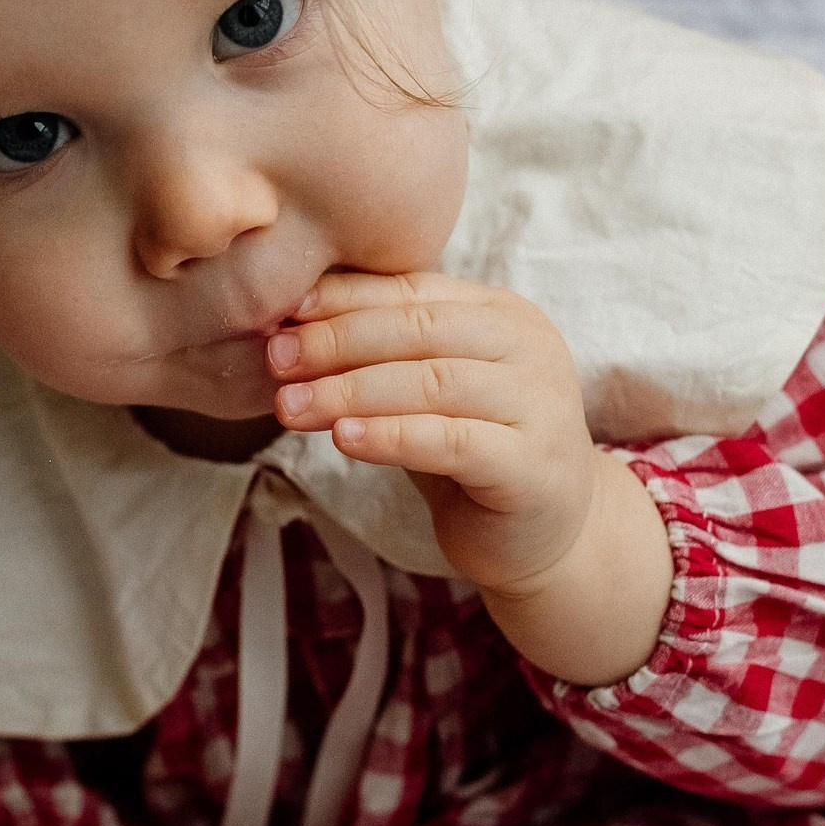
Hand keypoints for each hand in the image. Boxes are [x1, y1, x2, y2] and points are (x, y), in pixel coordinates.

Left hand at [269, 273, 674, 685]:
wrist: (547, 534)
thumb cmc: (474, 451)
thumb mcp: (427, 392)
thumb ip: (384, 354)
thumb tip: (291, 326)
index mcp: (504, 314)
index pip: (414, 291)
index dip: (345, 299)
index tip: (283, 313)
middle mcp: (530, 348)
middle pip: (419, 329)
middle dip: (337, 342)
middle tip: (276, 359)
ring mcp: (540, 404)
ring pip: (431, 382)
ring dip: (350, 391)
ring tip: (290, 405)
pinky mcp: (532, 464)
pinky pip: (451, 440)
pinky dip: (390, 436)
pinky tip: (343, 439)